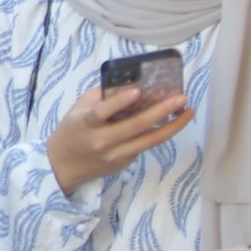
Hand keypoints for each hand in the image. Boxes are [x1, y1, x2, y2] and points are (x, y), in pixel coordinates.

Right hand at [47, 84, 192, 191]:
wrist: (62, 167)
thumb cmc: (71, 131)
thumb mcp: (78, 109)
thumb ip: (101, 97)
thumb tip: (129, 83)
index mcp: (85, 124)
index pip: (102, 112)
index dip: (119, 102)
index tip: (137, 91)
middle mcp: (102, 142)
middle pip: (135, 127)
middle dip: (161, 112)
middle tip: (180, 99)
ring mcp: (115, 155)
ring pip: (149, 141)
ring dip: (172, 126)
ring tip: (188, 112)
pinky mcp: (124, 163)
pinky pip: (144, 145)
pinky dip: (159, 132)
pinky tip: (171, 121)